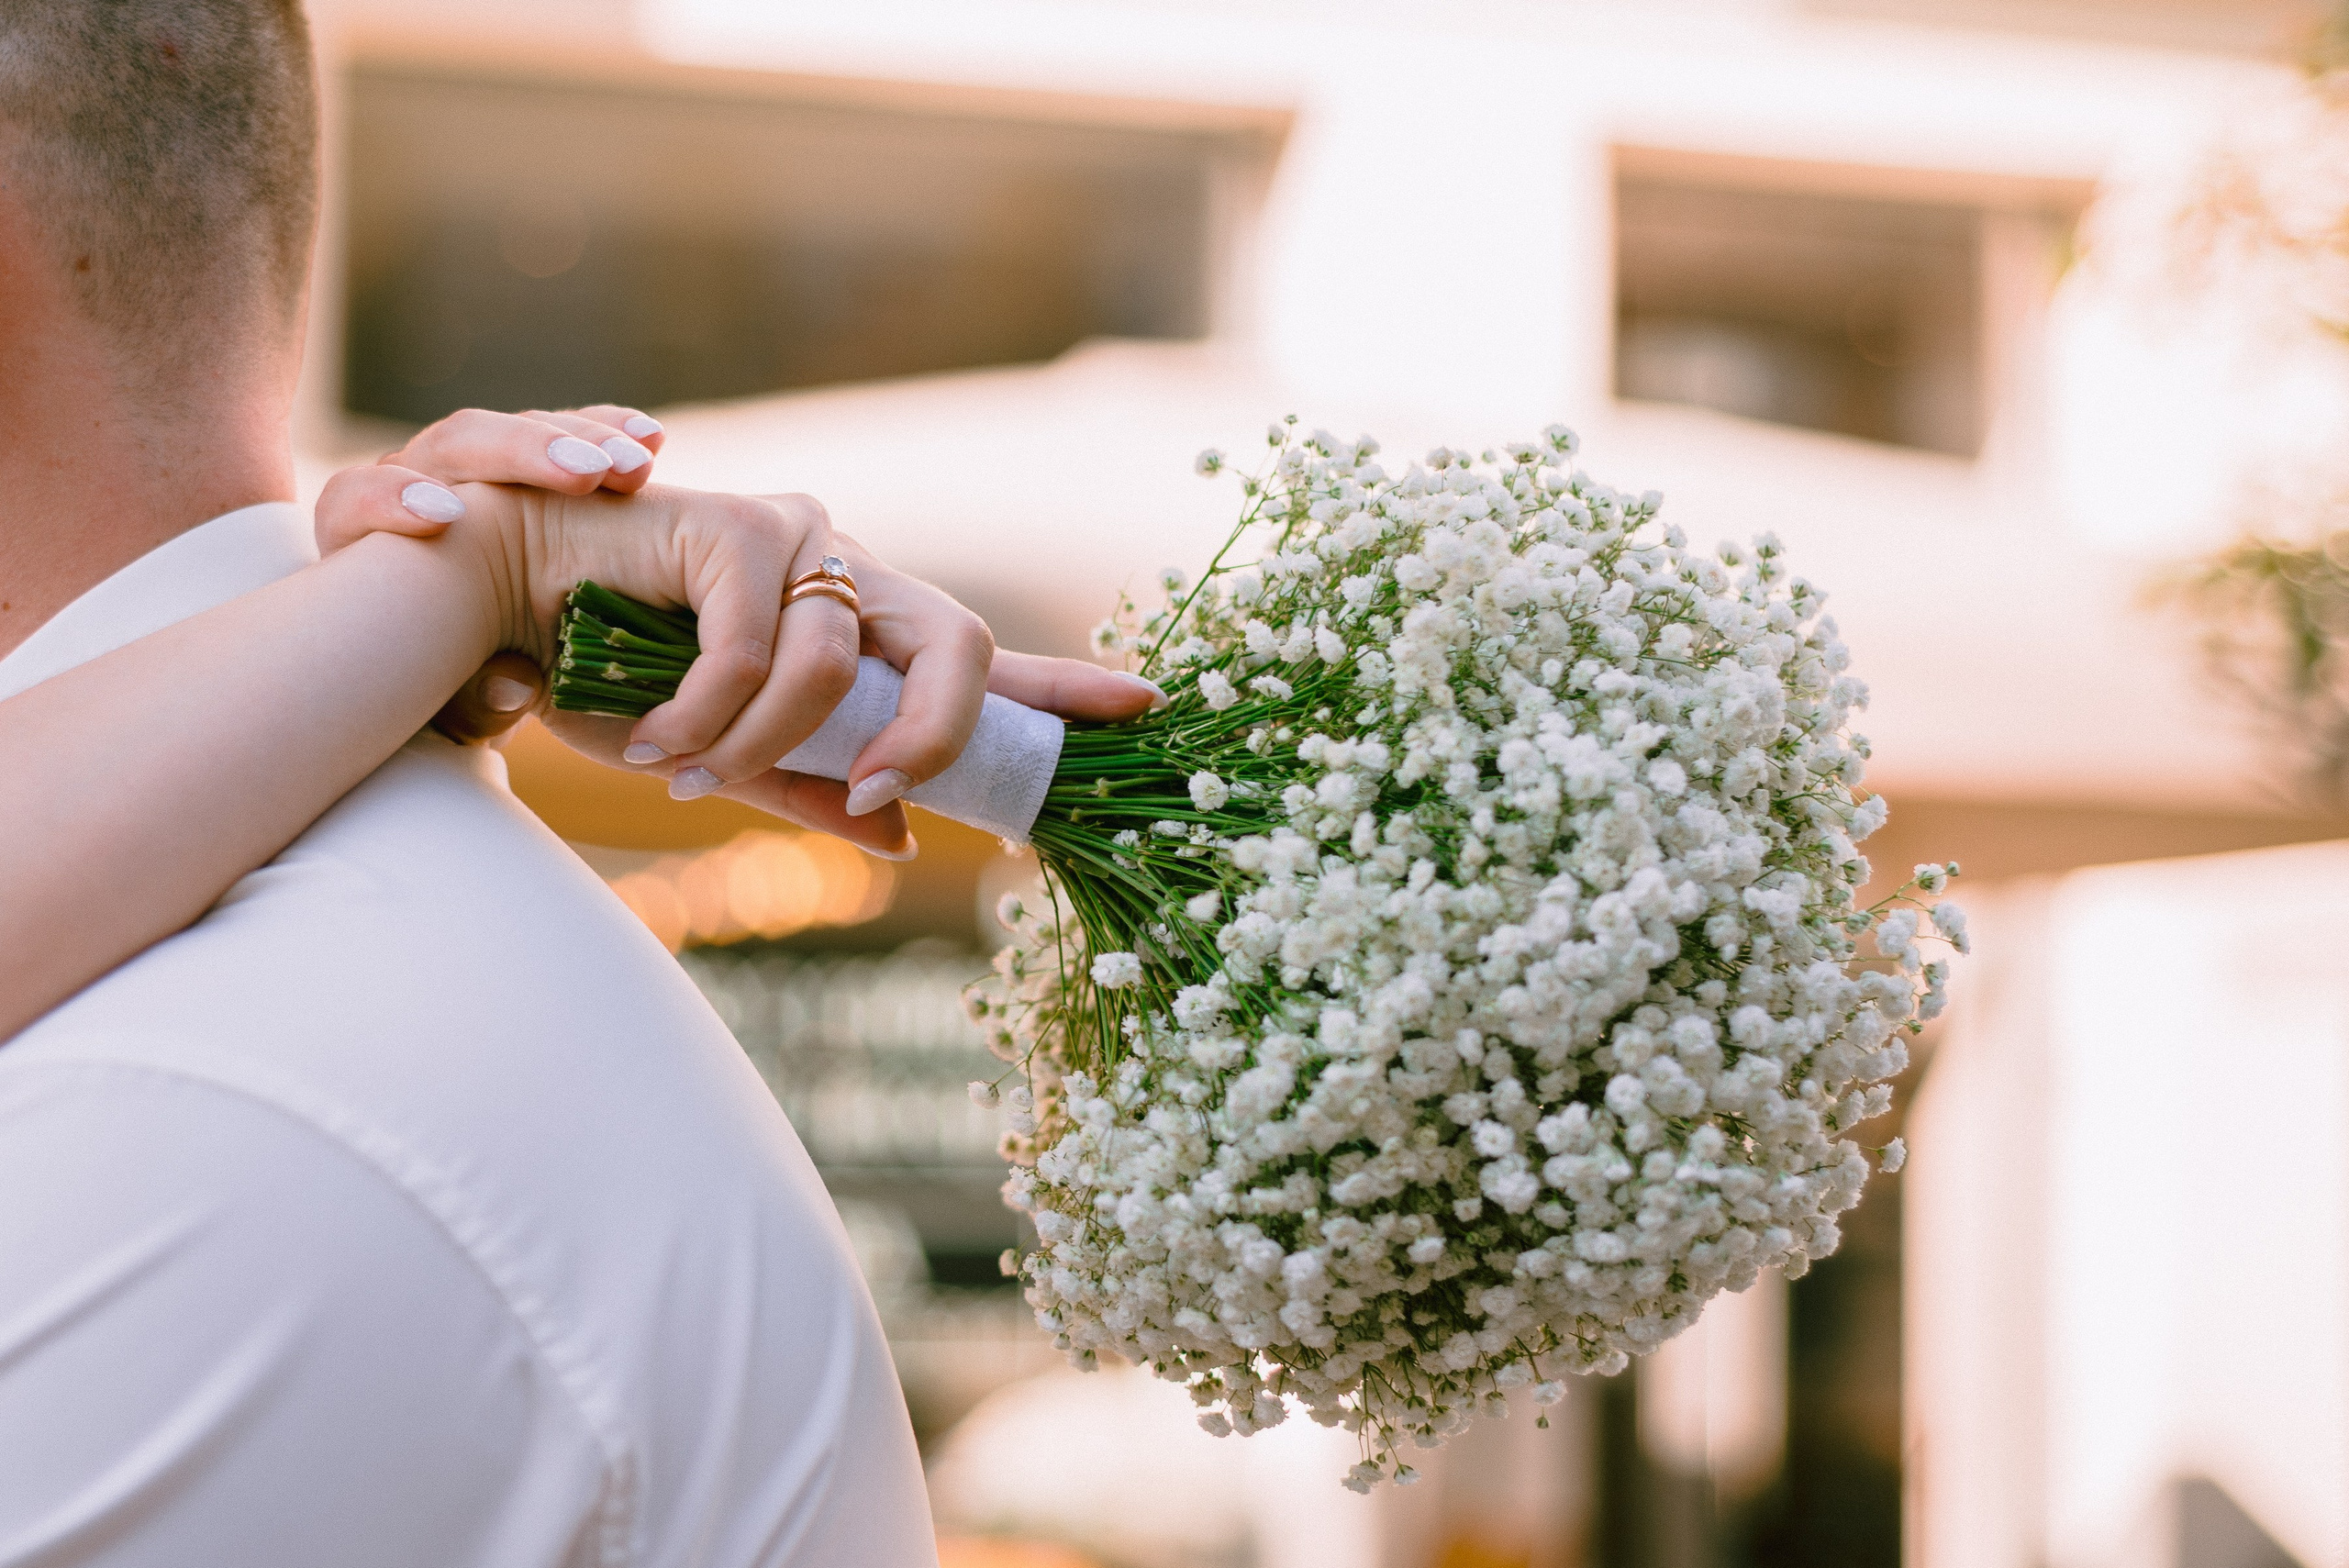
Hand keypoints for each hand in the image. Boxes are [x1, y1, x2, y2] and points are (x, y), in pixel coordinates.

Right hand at [317, 432, 1167, 857]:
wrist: (495, 615)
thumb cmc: (606, 678)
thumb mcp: (724, 755)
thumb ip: (813, 789)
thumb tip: (903, 833)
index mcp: (860, 634)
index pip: (981, 659)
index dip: (1063, 683)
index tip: (1148, 703)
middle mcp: (849, 574)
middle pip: (962, 646)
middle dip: (940, 733)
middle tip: (883, 790)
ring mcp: (802, 540)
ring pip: (844, 669)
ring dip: (761, 745)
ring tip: (679, 765)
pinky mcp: (741, 525)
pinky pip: (760, 655)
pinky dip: (707, 714)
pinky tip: (651, 730)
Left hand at [330, 404, 670, 745]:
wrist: (497, 676)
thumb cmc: (457, 697)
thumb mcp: (460, 714)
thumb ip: (476, 706)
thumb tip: (515, 684)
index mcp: (369, 543)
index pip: (358, 498)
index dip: (391, 498)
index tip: (444, 516)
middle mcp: (419, 487)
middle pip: (456, 442)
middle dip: (522, 453)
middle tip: (584, 477)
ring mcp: (482, 470)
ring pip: (521, 429)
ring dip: (581, 441)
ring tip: (637, 471)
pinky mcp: (542, 464)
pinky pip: (577, 434)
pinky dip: (613, 434)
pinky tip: (653, 445)